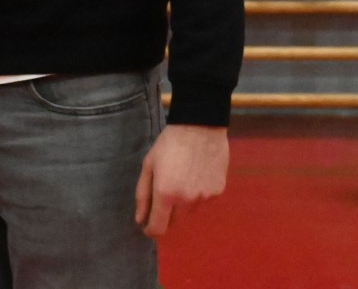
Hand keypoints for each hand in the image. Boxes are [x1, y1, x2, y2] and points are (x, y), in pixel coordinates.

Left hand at [134, 123, 228, 237]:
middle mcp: (187, 200)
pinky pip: (203, 201)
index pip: (159, 227)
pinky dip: (196, 195)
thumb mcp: (148, 165)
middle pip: (174, 222)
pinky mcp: (217, 192)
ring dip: (181, 205)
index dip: (151, 230)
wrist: (200, 127)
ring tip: (180, 179)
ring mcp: (204, 197)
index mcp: (166, 193)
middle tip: (162, 196)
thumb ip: (143, 195)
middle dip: (165, 215)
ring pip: (189, 212)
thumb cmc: (168, 144)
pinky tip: (194, 175)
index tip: (146, 227)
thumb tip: (140, 220)